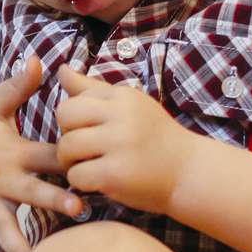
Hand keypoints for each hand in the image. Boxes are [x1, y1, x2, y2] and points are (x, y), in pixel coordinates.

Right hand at [0, 55, 84, 251]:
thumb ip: (20, 85)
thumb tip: (42, 59)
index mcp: (12, 151)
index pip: (47, 154)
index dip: (71, 158)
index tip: (97, 162)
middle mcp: (0, 180)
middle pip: (32, 192)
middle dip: (55, 202)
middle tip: (80, 212)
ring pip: (9, 229)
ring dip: (27, 247)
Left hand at [54, 64, 196, 215]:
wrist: (189, 172)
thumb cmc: (154, 138)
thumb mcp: (129, 106)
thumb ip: (93, 89)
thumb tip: (62, 69)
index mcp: (123, 96)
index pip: (74, 99)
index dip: (75, 120)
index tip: (93, 133)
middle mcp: (122, 115)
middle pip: (64, 116)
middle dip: (66, 135)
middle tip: (82, 151)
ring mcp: (119, 144)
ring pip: (66, 147)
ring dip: (69, 162)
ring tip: (88, 166)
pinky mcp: (115, 174)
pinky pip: (76, 175)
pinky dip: (81, 182)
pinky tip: (97, 182)